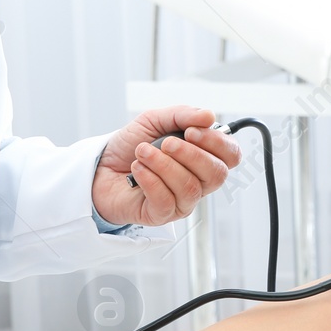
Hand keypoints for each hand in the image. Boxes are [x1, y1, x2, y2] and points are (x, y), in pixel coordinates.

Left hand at [90, 106, 241, 225]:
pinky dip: (150, 180)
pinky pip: (166, 201)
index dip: (216, 142)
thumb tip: (208, 116)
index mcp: (203, 157)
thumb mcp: (154, 120)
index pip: (231, 155)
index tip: (191, 131)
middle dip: (191, 154)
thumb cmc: (130, 146)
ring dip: (163, 165)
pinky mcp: (161, 215)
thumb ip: (182, 115)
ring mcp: (181, 201)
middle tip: (166, 143)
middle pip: (217, 174)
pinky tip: (137, 170)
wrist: (100, 167)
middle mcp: (198, 181)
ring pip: (190, 187)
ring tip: (142, 153)